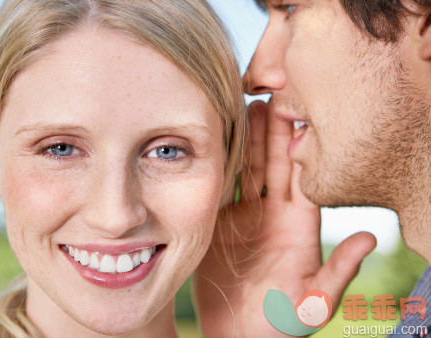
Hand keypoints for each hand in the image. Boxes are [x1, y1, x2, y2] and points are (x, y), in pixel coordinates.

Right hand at [194, 100, 375, 336]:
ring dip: (245, 139)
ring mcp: (245, 216)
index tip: (297, 110)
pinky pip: (220, 187)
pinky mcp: (219, 222)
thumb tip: (372, 238)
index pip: (302, 174)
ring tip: (242, 105)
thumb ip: (339, 271)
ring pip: (247, 168)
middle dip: (271, 129)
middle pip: (273, 162)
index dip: (300, 142)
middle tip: (268, 93)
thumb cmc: (280, 324)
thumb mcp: (315, 302)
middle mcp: (273, 213)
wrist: (237, 334)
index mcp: (298, 224)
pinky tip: (215, 141)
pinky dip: (218, 163)